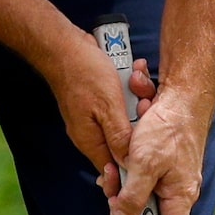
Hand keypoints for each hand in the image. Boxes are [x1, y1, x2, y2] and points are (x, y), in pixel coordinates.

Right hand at [43, 28, 140, 192]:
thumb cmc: (84, 73)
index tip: (151, 156)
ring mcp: (95, 117)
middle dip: (139, 124)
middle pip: (124, 142)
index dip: (133, 167)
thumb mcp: (108, 106)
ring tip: (138, 79)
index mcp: (90, 140)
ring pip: (126, 119)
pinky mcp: (99, 102)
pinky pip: (121, 103)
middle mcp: (91, 133)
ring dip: (136, 100)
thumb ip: (119, 136)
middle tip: (144, 103)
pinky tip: (134, 71)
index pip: (113, 168)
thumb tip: (128, 164)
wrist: (64, 45)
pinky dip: (130, 89)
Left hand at [106, 57, 207, 214]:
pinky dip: (125, 163)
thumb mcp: (144, 164)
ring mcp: (167, 181)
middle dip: (121, 204)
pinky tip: (125, 147)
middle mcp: (175, 195)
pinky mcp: (159, 166)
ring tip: (119, 155)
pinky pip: (135, 174)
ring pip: (133, 194)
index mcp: (178, 200)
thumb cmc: (169, 128)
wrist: (182, 94)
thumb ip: (131, 197)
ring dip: (120, 178)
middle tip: (110, 180)